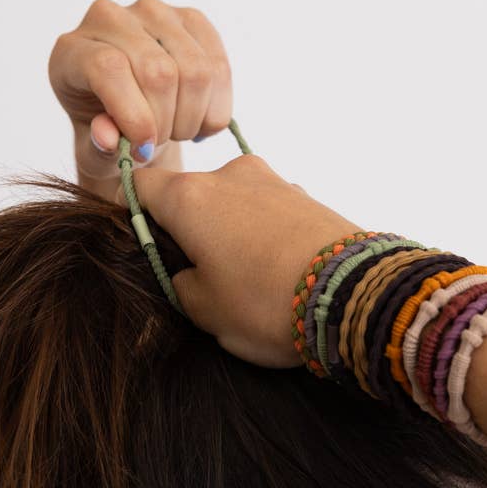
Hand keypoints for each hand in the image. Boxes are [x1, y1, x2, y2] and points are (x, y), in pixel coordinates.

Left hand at [48, 0, 233, 194]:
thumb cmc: (108, 134)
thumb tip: (107, 137)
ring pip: (195, 70)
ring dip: (194, 116)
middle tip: (161, 143)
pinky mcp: (190, 18)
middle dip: (167, 123)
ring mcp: (152, 11)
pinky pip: (219, 65)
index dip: (133, 116)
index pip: (109, 69)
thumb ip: (97, 150)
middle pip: (158, 71)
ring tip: (180, 131)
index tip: (144, 150)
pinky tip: (201, 120)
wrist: (135, 115)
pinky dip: (217, 105)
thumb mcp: (94, 153)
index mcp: (71, 50)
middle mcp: (108, 18)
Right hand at [115, 154, 365, 367]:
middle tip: (198, 275)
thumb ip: (180, 283)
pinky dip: (263, 233)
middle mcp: (229, 176)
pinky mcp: (306, 196)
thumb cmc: (266, 303)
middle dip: (188, 229)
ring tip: (246, 279)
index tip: (143, 242)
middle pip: (189, 194)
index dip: (133, 212)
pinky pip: (268, 211)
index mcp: (190, 197)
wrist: (354, 296)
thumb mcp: (204, 311)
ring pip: (232, 202)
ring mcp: (272, 181)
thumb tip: (185, 272)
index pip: (139, 185)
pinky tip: (277, 270)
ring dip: (229, 231)